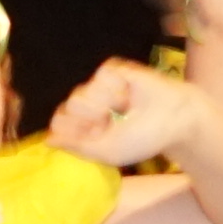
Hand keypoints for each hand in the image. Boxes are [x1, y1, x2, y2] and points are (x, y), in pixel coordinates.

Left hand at [50, 59, 212, 168]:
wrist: (174, 117)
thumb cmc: (143, 138)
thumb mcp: (108, 151)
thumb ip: (77, 146)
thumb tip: (48, 141)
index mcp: (86, 128)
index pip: (60, 125)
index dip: (73, 130)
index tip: (94, 134)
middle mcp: (90, 107)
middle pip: (68, 108)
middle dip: (90, 118)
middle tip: (111, 122)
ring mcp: (99, 88)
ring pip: (82, 92)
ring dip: (105, 104)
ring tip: (125, 109)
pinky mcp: (113, 71)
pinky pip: (100, 76)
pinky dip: (115, 88)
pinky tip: (128, 94)